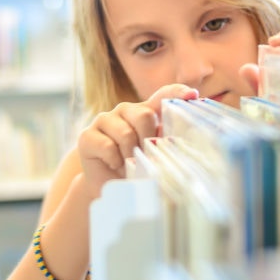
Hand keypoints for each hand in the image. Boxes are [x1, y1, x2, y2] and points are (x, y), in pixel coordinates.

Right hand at [76, 84, 198, 195]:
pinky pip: (108, 146)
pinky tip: (114, 164)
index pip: (163, 95)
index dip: (178, 92)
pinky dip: (114, 160)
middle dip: (148, 139)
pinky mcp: (87, 135)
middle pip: (144, 115)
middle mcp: (124, 110)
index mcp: (145, 112)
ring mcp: (104, 120)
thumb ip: (165, 141)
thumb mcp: (155, 154)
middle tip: (144, 155)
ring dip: (130, 154)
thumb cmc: (136, 168)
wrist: (108, 187)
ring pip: (126, 133)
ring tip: (128, 162)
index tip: (192, 95)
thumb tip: (180, 141)